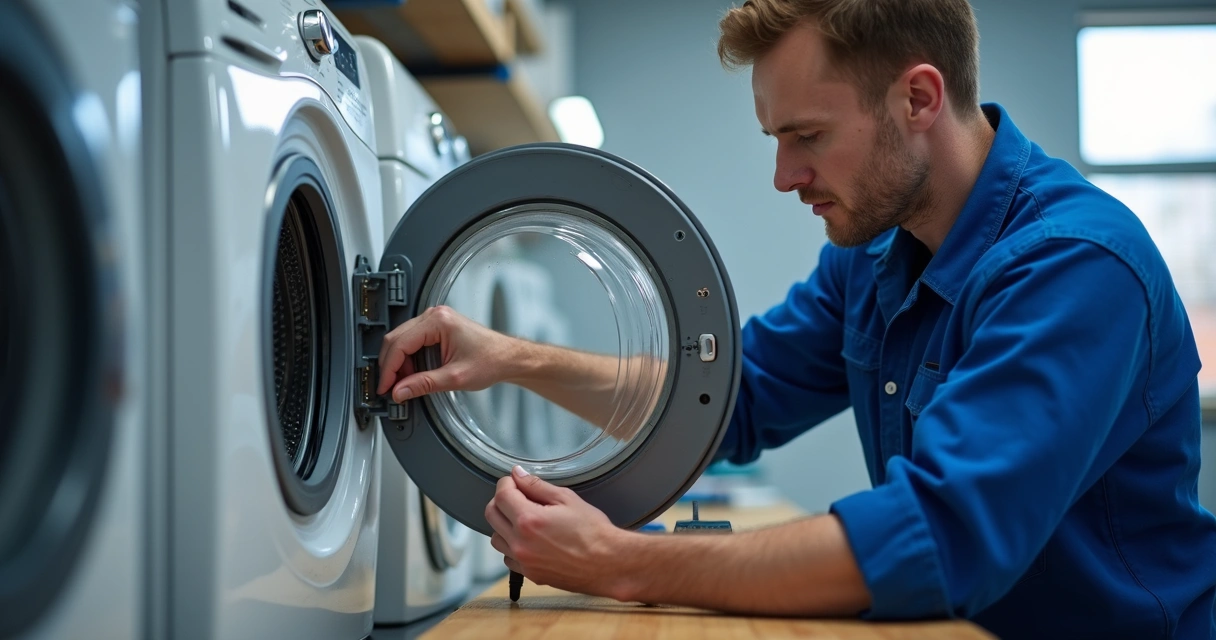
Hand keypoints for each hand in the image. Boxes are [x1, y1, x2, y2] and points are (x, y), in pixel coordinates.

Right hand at [376, 305, 518, 402]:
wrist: (508, 358)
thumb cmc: (491, 360)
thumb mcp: (455, 377)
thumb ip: (424, 384)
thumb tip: (400, 391)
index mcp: (438, 322)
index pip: (400, 344)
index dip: (389, 369)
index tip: (384, 387)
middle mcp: (435, 316)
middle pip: (396, 339)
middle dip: (391, 366)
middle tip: (391, 388)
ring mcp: (435, 320)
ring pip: (402, 340)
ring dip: (399, 364)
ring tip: (404, 384)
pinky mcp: (437, 328)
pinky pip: (412, 341)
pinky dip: (408, 359)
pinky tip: (412, 374)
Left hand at [485, 466, 627, 598]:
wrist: (608, 564)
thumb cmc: (593, 532)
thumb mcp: (567, 499)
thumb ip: (537, 486)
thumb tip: (518, 474)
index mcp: (529, 520)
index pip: (501, 495)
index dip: (506, 483)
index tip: (515, 481)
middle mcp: (520, 543)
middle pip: (491, 514)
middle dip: (501, 500)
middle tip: (518, 496)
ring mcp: (523, 561)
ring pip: (496, 538)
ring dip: (504, 524)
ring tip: (525, 519)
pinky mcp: (530, 574)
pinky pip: (508, 558)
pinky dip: (513, 546)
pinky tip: (530, 540)